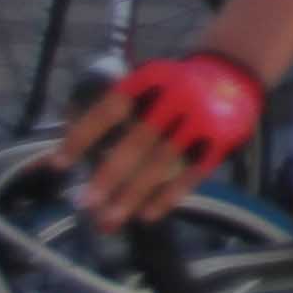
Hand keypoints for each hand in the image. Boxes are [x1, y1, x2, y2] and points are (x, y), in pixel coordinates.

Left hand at [65, 51, 264, 226]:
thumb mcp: (145, 84)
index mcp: (153, 78)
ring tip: (109, 219)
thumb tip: (63, 154)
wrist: (234, 73)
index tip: (58, 165)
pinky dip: (169, 196)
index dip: (84, 136)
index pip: (112, 108)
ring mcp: (205, 118)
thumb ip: (112, 111)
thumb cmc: (172, 87)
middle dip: (110, 174)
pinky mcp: (223, 139)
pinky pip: (194, 173)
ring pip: (165, 161)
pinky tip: (147, 215)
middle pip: (141, 139)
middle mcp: (181, 96)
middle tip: (85, 202)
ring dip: (135, 193)